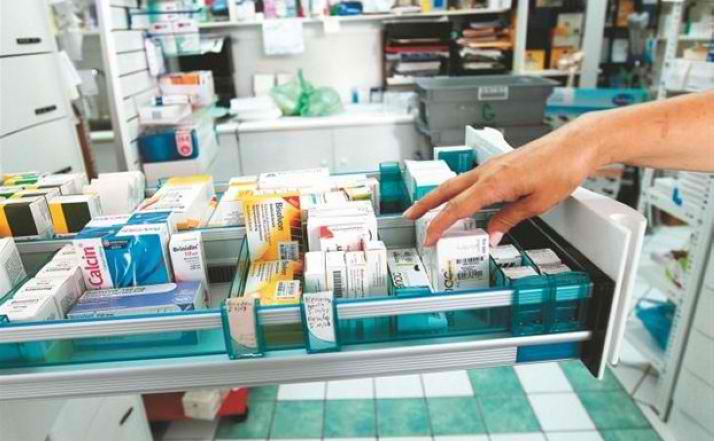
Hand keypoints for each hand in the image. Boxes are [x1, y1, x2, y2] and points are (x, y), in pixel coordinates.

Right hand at [404, 119, 599, 246]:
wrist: (575, 145)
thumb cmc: (561, 169)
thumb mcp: (538, 203)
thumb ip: (510, 219)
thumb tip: (492, 235)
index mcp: (495, 183)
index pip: (458, 207)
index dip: (440, 225)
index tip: (428, 238)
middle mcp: (488, 172)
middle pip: (447, 190)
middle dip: (425, 205)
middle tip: (409, 217)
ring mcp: (492, 166)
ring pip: (456, 183)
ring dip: (438, 196)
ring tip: (426, 209)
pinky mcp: (498, 164)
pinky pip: (470, 179)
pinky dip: (456, 190)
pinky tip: (458, 198)